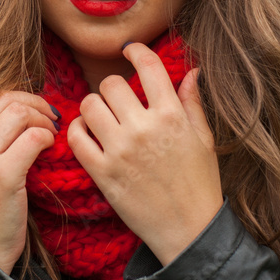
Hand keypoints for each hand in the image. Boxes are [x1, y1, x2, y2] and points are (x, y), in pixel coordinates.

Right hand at [0, 90, 58, 274]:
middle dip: (36, 104)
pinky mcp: (1, 176)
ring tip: (51, 134)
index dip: (21, 98)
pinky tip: (49, 148)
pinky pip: (34, 139)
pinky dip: (48, 138)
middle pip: (6, 100)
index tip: (37, 110)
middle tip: (50, 119)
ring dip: (43, 120)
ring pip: (20, 114)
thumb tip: (23, 103)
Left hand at [66, 43, 222, 265]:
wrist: (189, 230)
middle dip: (113, 87)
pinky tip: (87, 133)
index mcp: (172, 116)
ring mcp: (120, 151)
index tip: (130, 50)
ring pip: (89, 106)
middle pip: (111, 84)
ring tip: (102, 116)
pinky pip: (76, 138)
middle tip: (118, 99)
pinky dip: (77, 130)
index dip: (136, 51)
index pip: (148, 66)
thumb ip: (192, 103)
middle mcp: (144, 129)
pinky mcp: (102, 173)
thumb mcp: (203, 139)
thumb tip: (192, 71)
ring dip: (94, 107)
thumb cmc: (199, 183)